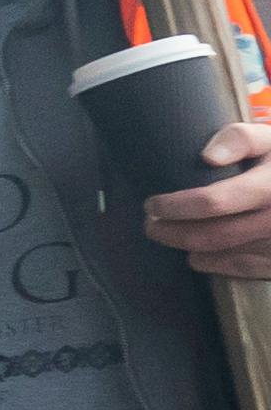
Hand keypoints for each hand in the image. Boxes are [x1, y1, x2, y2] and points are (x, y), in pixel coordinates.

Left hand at [148, 115, 270, 282]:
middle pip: (213, 235)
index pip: (214, 202)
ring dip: (188, 247)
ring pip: (224, 255)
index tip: (152, 204)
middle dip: (173, 232)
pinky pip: (244, 269)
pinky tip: (196, 256)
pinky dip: (214, 264)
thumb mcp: (270, 141)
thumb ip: (240, 140)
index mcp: (270, 187)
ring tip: (167, 235)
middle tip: (150, 225)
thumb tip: (208, 157)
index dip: (176, 206)